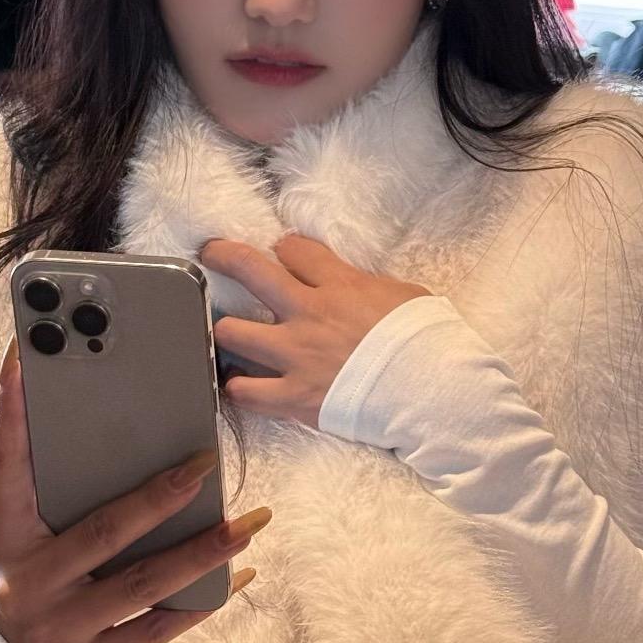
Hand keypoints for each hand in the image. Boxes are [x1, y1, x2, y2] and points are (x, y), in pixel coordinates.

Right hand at [0, 340, 264, 642]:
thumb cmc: (29, 578)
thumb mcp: (19, 537)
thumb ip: (50, 491)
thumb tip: (115, 426)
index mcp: (3, 536)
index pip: (9, 466)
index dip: (14, 413)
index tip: (24, 357)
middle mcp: (28, 582)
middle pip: (104, 530)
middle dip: (161, 495)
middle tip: (207, 462)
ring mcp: (60, 628)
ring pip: (145, 584)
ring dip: (204, 550)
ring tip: (250, 521)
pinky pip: (160, 628)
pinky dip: (205, 599)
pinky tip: (242, 572)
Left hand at [200, 234, 431, 426]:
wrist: (430, 391)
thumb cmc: (425, 341)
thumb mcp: (402, 294)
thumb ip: (367, 285)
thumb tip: (353, 284)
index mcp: (338, 284)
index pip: (292, 248)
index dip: (283, 246)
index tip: (280, 251)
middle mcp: (307, 313)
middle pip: (249, 270)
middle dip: (223, 256)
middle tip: (211, 253)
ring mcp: (295, 355)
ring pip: (232, 332)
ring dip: (224, 330)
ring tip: (223, 332)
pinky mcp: (294, 396)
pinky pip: (247, 393)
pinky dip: (237, 388)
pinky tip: (236, 384)